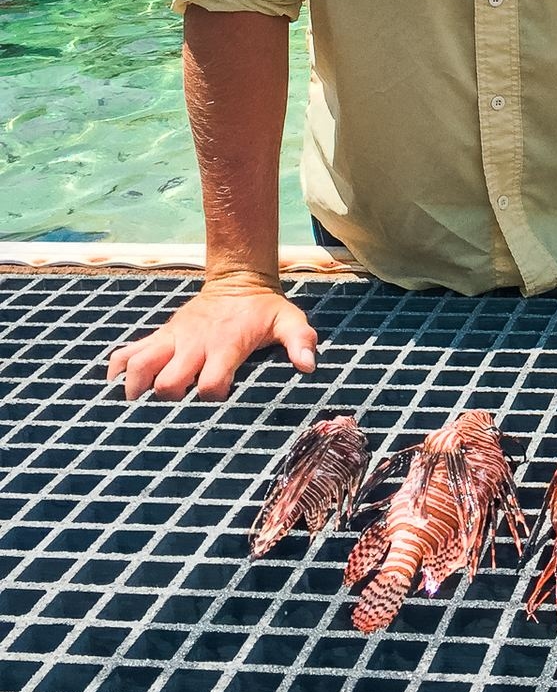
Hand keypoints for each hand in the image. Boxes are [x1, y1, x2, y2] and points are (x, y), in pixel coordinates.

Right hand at [106, 271, 317, 402]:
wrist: (238, 280)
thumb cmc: (264, 309)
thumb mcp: (289, 320)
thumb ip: (300, 341)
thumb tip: (308, 365)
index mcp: (225, 345)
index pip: (209, 384)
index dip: (212, 396)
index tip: (220, 400)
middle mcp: (194, 344)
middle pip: (168, 382)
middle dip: (169, 400)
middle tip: (174, 412)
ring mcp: (173, 339)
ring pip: (140, 366)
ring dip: (135, 387)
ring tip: (134, 405)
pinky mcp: (161, 335)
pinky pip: (128, 351)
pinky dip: (117, 368)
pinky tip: (113, 385)